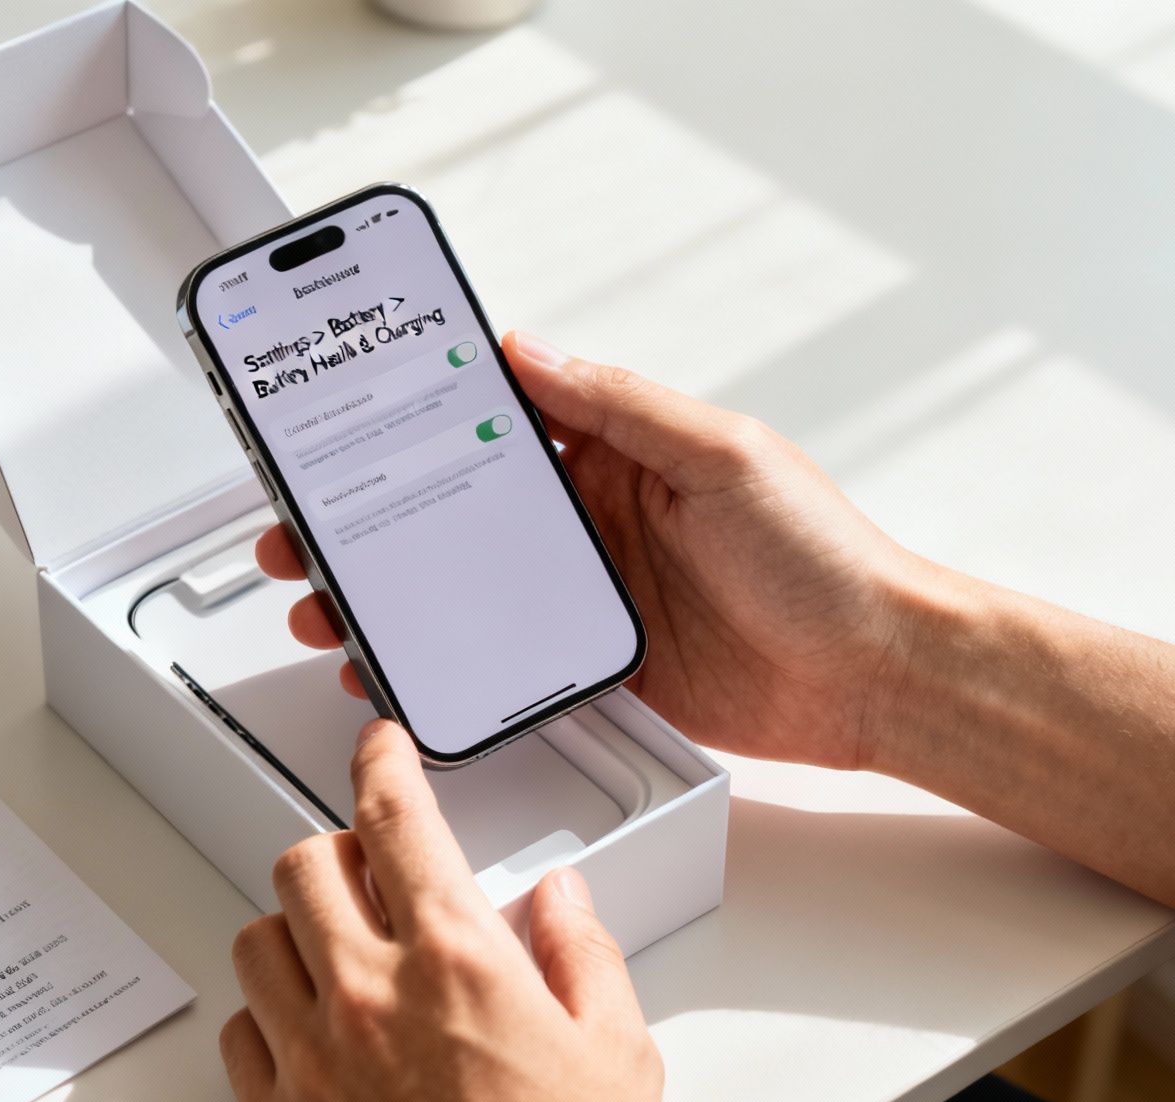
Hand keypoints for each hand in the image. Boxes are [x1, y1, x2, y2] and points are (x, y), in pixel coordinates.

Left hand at [222, 720, 662, 1101]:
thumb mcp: (619, 1059)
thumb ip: (583, 957)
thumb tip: (562, 899)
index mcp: (458, 960)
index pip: (396, 816)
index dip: (382, 761)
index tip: (379, 746)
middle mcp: (370, 994)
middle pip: (306, 864)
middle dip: (339, 853)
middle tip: (374, 874)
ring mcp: (314, 1058)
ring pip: (258, 939)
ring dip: (297, 931)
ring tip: (342, 954)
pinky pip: (240, 1033)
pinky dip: (268, 1018)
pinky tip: (314, 1035)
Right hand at [259, 331, 926, 768]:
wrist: (873, 677)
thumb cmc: (823, 558)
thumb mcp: (721, 456)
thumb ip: (620, 406)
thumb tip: (530, 350)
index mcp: (617, 452)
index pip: (495, 415)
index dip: (418, 411)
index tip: (348, 410)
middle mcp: (592, 518)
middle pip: (454, 506)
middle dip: (369, 514)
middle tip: (302, 525)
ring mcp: (587, 595)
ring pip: (460, 584)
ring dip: (387, 592)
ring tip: (325, 603)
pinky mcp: (594, 664)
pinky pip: (499, 657)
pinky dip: (440, 662)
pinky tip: (395, 667)